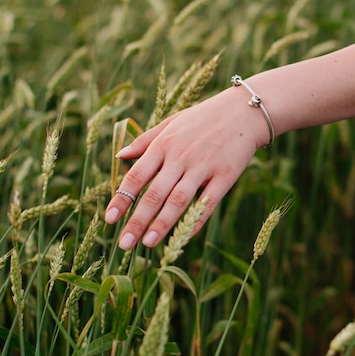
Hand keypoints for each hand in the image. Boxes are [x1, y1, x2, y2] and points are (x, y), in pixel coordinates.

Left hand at [105, 87, 270, 249]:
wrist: (244, 111)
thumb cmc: (204, 117)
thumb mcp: (172, 121)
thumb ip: (145, 140)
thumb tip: (119, 155)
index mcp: (164, 144)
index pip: (137, 175)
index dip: (122, 198)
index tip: (110, 219)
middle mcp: (181, 157)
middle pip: (155, 192)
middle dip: (138, 220)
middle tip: (125, 244)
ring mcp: (204, 167)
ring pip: (179, 200)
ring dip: (162, 223)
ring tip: (148, 243)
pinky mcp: (226, 175)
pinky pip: (208, 202)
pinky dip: (196, 219)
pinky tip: (184, 236)